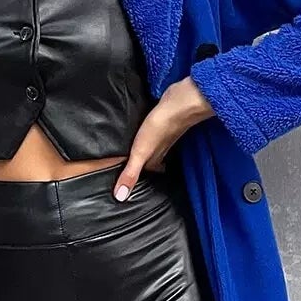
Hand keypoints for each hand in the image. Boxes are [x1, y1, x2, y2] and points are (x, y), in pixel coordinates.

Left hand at [110, 78, 215, 198]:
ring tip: (137, 155)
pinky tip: (146, 133)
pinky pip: (157, 134)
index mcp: (155, 160)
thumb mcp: (140, 153)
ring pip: (155, 149)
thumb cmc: (160, 128)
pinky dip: (151, 137)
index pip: (147, 175)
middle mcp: (161, 150)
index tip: (130, 187)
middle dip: (144, 168)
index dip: (139, 180)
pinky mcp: (164, 122)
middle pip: (152, 163)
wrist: (179, 104)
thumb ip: (131, 173)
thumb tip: (121, 196)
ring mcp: (164, 136)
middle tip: (132, 173)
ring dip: (148, 152)